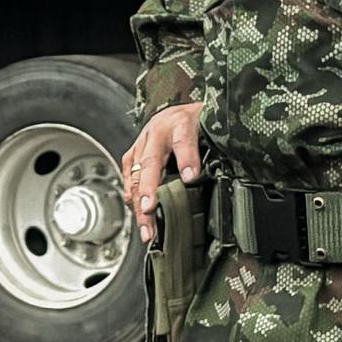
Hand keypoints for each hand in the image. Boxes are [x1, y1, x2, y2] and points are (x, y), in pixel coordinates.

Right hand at [123, 101, 205, 240]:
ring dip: (139, 202)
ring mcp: (142, 143)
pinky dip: (132, 197)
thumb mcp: (210, 129)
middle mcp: (156, 132)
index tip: (190, 177)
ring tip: (146, 229)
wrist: (177, 112)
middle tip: (149, 210)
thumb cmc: (196, 121)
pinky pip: (130, 177)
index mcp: (180, 123)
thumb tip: (199, 175)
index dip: (186, 158)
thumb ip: (211, 148)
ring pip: (137, 174)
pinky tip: (138, 215)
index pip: (183, 140)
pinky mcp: (134, 154)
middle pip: (150, 162)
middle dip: (149, 189)